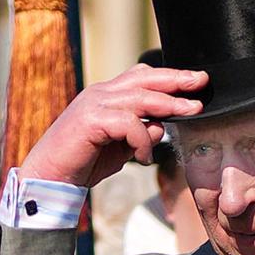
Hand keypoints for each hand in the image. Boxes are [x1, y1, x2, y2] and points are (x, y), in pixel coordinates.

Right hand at [18, 64, 208, 186]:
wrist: (51, 176)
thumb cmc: (86, 161)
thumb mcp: (123, 146)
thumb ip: (142, 134)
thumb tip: (163, 126)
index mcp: (108, 96)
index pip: (142, 77)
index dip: (170, 77)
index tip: (196, 80)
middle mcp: (101, 94)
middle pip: (145, 78)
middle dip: (176, 79)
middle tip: (202, 81)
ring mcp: (94, 104)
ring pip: (140, 97)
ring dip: (170, 105)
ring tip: (194, 111)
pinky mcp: (90, 120)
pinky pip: (129, 124)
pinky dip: (142, 140)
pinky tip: (144, 158)